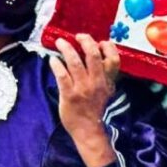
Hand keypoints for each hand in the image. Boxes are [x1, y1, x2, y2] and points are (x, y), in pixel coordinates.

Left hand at [52, 34, 120, 166]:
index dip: (107, 47)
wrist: (88, 130)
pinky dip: (56, 65)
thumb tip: (96, 54)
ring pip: (75, 62)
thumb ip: (104, 75)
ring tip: (60, 42)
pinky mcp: (69, 95)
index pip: (113, 59)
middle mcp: (96, 82)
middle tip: (77, 36)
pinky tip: (53, 60)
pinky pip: (62, 75)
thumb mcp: (107, 91)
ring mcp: (82, 88)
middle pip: (93, 55)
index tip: (99, 42)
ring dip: (66, 48)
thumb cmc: (95, 109)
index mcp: (107, 81)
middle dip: (85, 41)